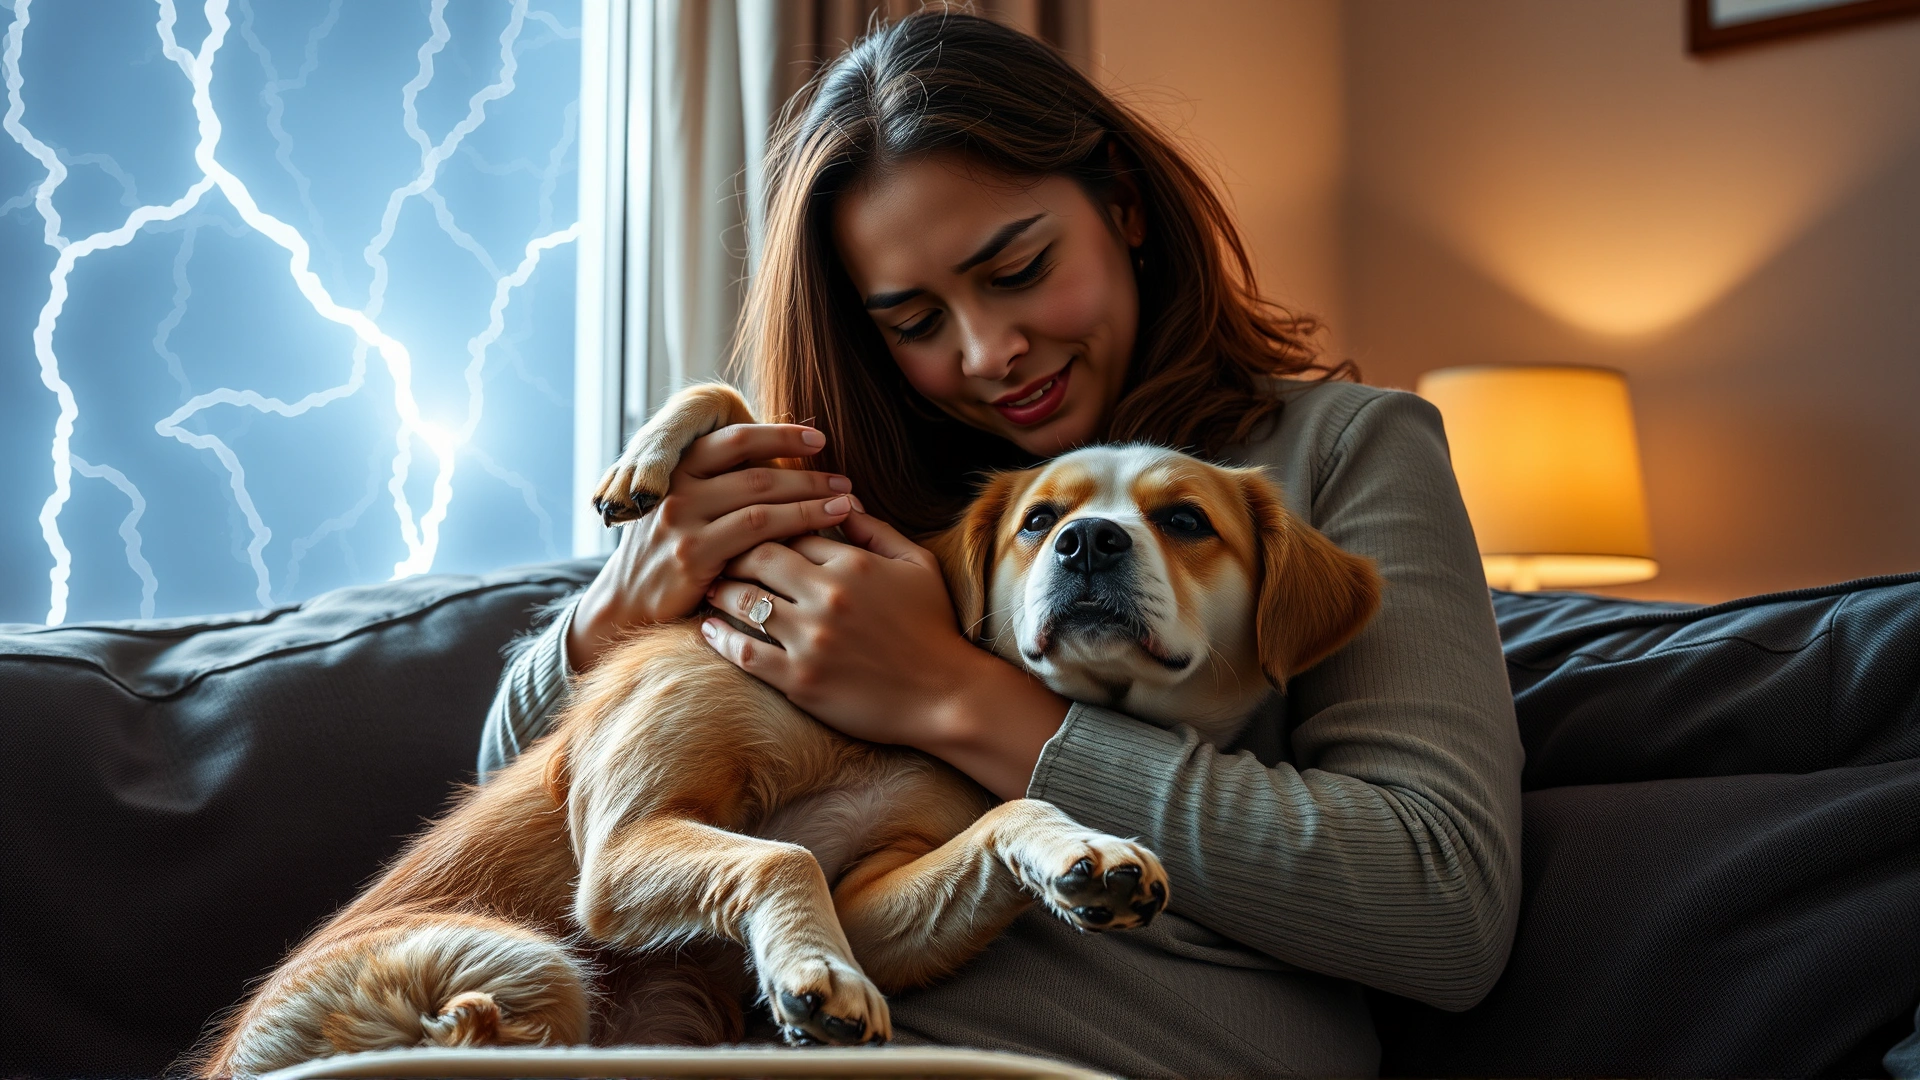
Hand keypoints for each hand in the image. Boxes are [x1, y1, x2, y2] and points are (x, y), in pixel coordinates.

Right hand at [567, 424, 857, 671]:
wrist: (625, 606)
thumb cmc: (669, 556)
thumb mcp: (684, 511)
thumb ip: (719, 487)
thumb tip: (782, 465)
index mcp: (675, 468)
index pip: (734, 439)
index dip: (779, 435)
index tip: (819, 438)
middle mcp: (676, 488)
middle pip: (755, 470)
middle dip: (807, 474)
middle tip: (846, 479)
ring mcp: (681, 520)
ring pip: (761, 500)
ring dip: (810, 500)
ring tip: (847, 504)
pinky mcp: (692, 554)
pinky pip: (755, 534)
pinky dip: (794, 528)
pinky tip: (821, 532)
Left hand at [702, 511, 1069, 798]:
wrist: (947, 695)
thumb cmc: (934, 628)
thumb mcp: (917, 565)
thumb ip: (876, 530)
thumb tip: (840, 501)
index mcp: (854, 562)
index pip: (791, 529)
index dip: (768, 527)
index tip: (749, 531)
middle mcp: (828, 595)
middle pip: (756, 556)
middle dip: (733, 552)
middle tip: (717, 553)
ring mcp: (811, 639)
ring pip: (742, 601)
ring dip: (719, 592)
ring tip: (709, 588)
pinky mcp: (800, 680)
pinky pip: (744, 652)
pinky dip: (720, 638)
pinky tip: (709, 630)